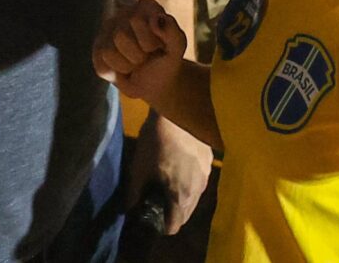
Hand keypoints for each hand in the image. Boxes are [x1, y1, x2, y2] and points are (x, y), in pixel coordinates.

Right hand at [92, 0, 187, 106]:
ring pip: (109, 51)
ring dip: (128, 64)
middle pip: (120, 35)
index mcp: (145, 5)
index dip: (150, 42)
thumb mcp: (177, 48)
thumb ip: (173, 32)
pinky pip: (102, 66)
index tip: (158, 46)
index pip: (136, 20)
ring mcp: (108, 31)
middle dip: (139, 54)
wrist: (158, 83)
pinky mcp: (98, 50)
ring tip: (136, 62)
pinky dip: (117, 73)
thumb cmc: (167, 60)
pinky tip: (125, 68)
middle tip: (147, 56)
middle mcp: (123, 12)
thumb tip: (157, 19)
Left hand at [123, 113, 212, 234]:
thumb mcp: (139, 169)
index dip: (161, 225)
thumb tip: (127, 210)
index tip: (151, 215)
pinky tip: (180, 167)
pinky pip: (200, 181)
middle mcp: (198, 191)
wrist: (176, 111)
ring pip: (194, 198)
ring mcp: (206, 176)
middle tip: (157, 199)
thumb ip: (134, 194)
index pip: (174, 227)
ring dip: (182, 198)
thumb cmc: (155, 142)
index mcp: (180, 197)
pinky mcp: (210, 161)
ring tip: (168, 183)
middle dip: (172, 213)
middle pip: (186, 214)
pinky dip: (190, 182)